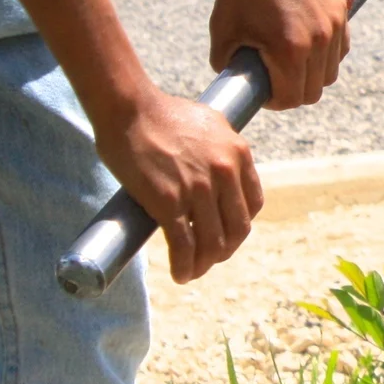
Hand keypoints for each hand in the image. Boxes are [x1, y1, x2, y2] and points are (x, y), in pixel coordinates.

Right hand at [97, 85, 263, 283]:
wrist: (129, 109)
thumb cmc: (161, 114)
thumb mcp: (210, 124)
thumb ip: (221, 149)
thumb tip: (219, 170)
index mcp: (238, 153)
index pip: (254, 204)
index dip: (240, 225)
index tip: (227, 233)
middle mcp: (224, 172)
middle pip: (237, 229)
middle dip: (224, 250)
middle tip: (208, 258)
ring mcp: (198, 189)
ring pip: (213, 243)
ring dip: (204, 264)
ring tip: (192, 271)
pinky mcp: (169, 202)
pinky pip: (184, 246)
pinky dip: (184, 266)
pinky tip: (179, 274)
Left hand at [211, 0, 349, 108]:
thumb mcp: (223, 29)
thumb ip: (228, 65)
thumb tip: (237, 84)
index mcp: (289, 49)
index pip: (291, 99)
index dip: (273, 101)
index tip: (263, 90)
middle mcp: (319, 41)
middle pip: (314, 91)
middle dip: (292, 91)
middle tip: (273, 77)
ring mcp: (334, 25)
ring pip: (330, 72)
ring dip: (310, 74)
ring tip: (289, 59)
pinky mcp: (341, 10)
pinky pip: (340, 48)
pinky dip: (325, 55)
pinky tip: (305, 42)